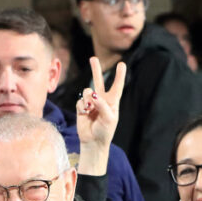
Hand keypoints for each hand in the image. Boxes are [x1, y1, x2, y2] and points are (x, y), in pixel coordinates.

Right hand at [76, 57, 125, 175]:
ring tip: (90, 110)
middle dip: (96, 70)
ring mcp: (91, 103)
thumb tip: (93, 94)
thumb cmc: (105, 131)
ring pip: (87, 91)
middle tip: (93, 58)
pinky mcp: (82, 108)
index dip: (119, 75)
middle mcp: (102, 100)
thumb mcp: (109, 118)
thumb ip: (102, 105)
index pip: (117, 86)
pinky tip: (85, 114)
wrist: (93, 142)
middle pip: (98, 81)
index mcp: (112, 102)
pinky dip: (82, 107)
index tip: (121, 64)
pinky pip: (80, 101)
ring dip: (88, 99)